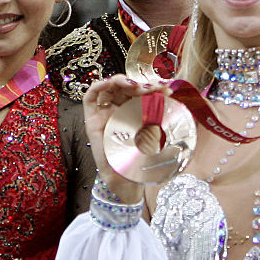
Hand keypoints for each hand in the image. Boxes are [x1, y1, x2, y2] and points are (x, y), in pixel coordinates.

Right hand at [82, 75, 170, 203]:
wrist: (128, 178)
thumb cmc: (141, 158)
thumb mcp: (155, 131)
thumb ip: (159, 112)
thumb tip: (169, 92)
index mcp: (135, 111)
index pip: (140, 91)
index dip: (152, 86)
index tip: (165, 88)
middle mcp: (119, 110)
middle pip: (126, 87)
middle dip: (139, 83)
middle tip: (152, 88)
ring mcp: (105, 113)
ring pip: (109, 88)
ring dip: (122, 81)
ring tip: (135, 86)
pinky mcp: (92, 119)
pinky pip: (90, 97)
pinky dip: (99, 86)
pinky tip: (111, 83)